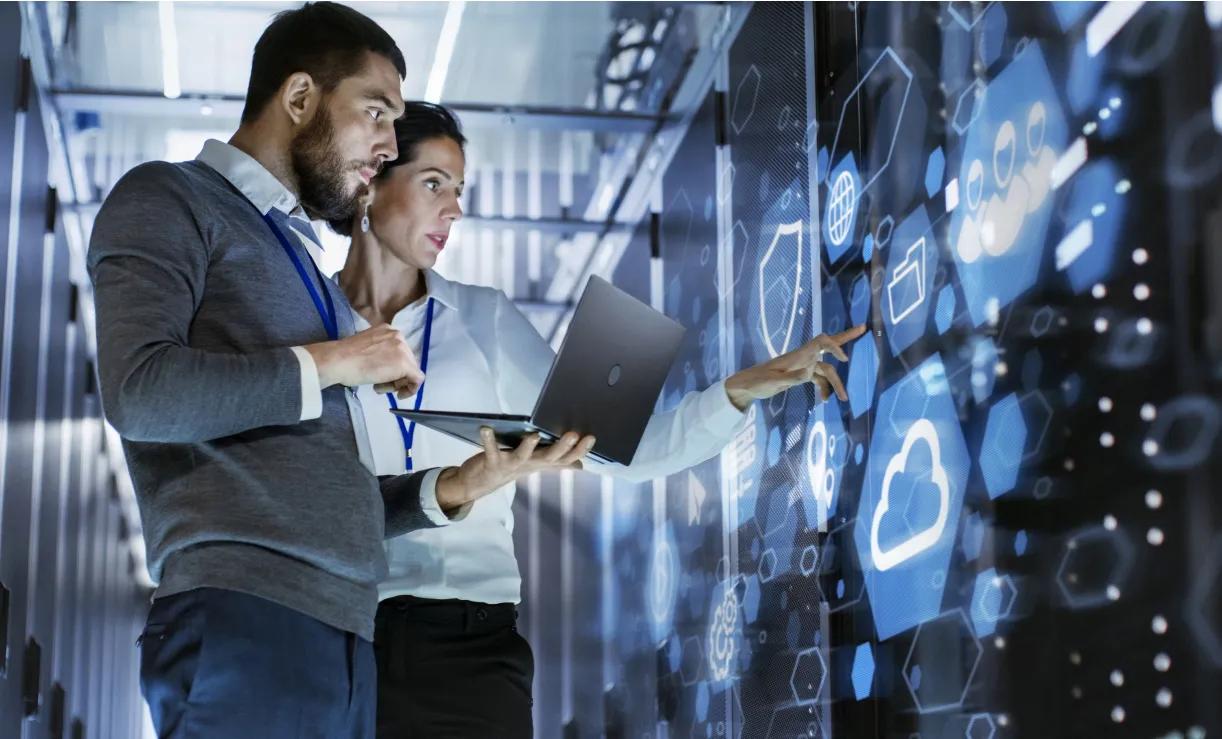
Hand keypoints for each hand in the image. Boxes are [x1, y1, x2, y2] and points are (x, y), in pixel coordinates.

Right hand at [303, 324, 424, 397]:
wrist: (338, 360)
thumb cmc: (344, 357)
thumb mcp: (366, 348)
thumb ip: (380, 352)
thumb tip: (386, 366)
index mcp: (388, 330)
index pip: (399, 352)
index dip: (393, 367)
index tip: (381, 376)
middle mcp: (398, 336)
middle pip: (407, 360)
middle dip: (396, 376)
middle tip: (380, 385)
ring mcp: (403, 349)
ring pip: (411, 370)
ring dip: (398, 383)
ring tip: (379, 387)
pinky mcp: (405, 364)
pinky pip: (417, 379)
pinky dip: (411, 389)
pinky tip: (399, 394)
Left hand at [435, 428, 596, 510]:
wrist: (479, 484)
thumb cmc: (509, 468)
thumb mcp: (535, 465)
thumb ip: (556, 462)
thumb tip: (580, 465)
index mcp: (540, 463)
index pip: (565, 458)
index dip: (579, 450)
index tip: (591, 437)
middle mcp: (528, 465)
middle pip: (548, 458)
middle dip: (562, 447)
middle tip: (573, 434)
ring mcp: (510, 465)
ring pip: (522, 457)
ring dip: (528, 447)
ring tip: (534, 435)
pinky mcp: (491, 462)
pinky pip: (490, 450)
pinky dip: (488, 440)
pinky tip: (486, 428)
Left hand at [723, 325, 867, 409]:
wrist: (746, 386)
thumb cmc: (757, 382)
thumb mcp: (773, 382)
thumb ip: (790, 378)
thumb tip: (808, 375)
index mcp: (797, 355)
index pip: (821, 342)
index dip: (834, 346)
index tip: (843, 359)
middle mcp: (803, 357)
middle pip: (828, 344)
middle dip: (846, 337)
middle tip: (864, 327)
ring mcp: (803, 365)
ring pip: (826, 370)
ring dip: (836, 383)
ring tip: (843, 399)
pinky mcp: (800, 375)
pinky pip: (818, 379)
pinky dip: (824, 388)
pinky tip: (824, 400)